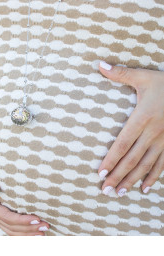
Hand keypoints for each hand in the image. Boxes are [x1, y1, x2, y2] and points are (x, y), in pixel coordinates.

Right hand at [0, 157, 49, 234]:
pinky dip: (22, 229)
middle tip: (46, 226)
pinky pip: (9, 224)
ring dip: (27, 232)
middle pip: (11, 227)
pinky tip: (33, 228)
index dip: (22, 221)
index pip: (7, 217)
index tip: (37, 218)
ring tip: (44, 231)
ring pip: (11, 229)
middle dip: (29, 229)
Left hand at [97, 61, 163, 196]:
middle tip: (105, 191)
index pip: (123, 143)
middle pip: (132, 159)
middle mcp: (153, 133)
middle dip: (118, 176)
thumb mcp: (144, 76)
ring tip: (120, 194)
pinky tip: (145, 188)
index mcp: (143, 117)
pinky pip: (163, 164)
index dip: (111, 159)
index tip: (100, 173)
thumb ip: (121, 73)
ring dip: (132, 180)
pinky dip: (154, 177)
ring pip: (146, 165)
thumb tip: (100, 64)